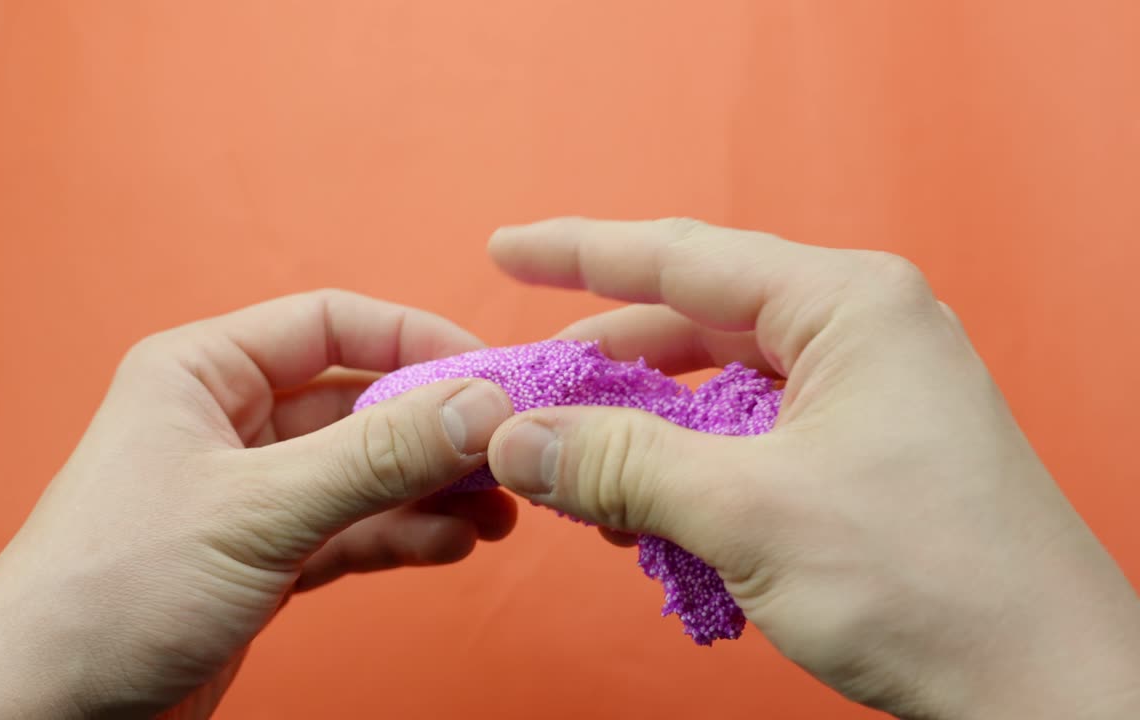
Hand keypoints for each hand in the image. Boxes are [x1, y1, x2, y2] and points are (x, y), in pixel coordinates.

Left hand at [0, 290, 514, 718]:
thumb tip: (481, 405)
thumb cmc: (109, 594)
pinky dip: (402, 536)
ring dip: (430, 489)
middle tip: (508, 455)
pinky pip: (350, 530)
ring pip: (362, 472)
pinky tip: (450, 545)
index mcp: (202, 373)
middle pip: (358, 401)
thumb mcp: (257, 511)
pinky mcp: (261, 559)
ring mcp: (247, 495)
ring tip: (496, 513)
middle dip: (435, 428)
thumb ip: (375, 457)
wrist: (42, 719)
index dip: (415, 340)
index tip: (492, 373)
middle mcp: (227, 422)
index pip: (330, 323)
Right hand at [486, 218, 1139, 719]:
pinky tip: (650, 512)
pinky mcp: (867, 454)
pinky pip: (752, 439)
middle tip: (530, 386)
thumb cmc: (929, 582)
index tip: (505, 249)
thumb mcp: (747, 511)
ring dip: (646, 430)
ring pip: (720, 390)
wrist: (1045, 687)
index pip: (682, 255)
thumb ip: (619, 462)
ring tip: (579, 472)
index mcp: (846, 306)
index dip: (579, 252)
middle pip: (697, 322)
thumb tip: (513, 436)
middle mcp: (860, 333)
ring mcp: (869, 395)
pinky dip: (692, 469)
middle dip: (608, 359)